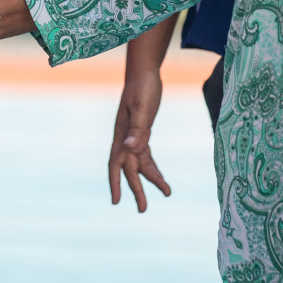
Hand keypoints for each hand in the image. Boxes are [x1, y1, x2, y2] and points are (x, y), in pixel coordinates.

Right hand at [109, 70, 170, 211]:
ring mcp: (133, 135)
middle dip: (136, 190)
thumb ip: (138, 129)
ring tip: (166, 193)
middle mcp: (125, 138)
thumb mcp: (143, 107)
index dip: (116, 183)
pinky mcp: (143, 131)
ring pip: (139, 164)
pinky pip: (146, 154)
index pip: (116, 164)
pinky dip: (152, 166)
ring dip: (150, 179)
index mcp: (122, 134)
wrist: (144, 71)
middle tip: (143, 210)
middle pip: (129, 169)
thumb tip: (131, 148)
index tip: (116, 202)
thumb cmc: (143, 87)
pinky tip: (159, 176)